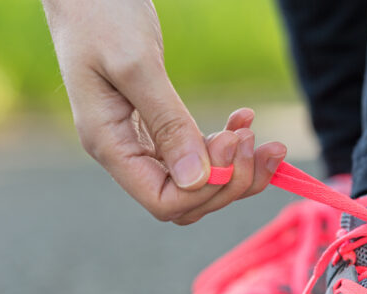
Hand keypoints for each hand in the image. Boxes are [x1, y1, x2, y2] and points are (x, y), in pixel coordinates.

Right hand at [42, 0, 285, 222]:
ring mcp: (141, 143)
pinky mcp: (157, 128)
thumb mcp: (136, 65)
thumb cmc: (102, 15)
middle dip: (230, 180)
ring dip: (237, 168)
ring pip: (197, 184)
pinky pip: (197, 156)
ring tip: (264, 139)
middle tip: (256, 140)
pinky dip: (227, 146)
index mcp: (109, 145)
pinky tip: (244, 119)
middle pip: (186, 202)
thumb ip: (167, 123)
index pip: (164, 202)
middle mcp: (125, 154)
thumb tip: (196, 180)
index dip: (206, 188)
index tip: (232, 144)